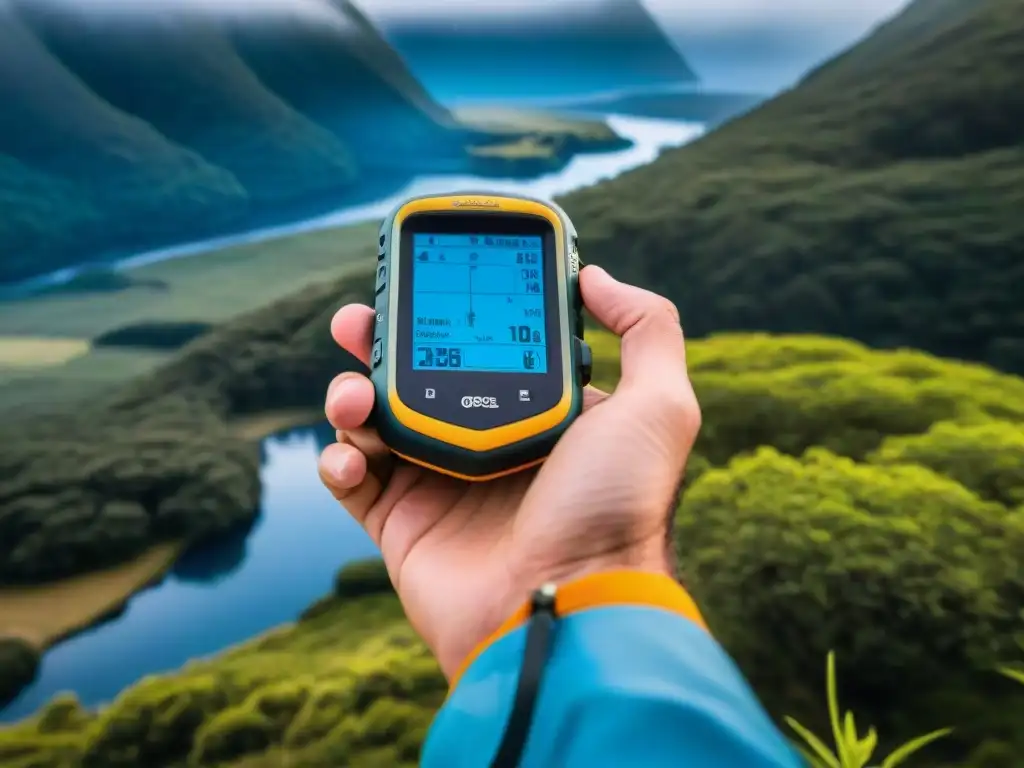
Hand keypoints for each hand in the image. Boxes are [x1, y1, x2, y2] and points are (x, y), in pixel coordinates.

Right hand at [319, 265, 701, 677]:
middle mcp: (487, 446)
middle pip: (416, 378)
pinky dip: (338, 457)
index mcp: (537, 415)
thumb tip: (596, 277)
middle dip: (379, 344)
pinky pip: (352, 480)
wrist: (566, 602)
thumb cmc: (615, 507)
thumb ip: (647, 329)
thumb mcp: (659, 406)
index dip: (448, 317)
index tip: (422, 285)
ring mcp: (441, 486)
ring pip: (376, 421)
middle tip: (356, 322)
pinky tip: (352, 453)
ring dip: (350, 395)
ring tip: (353, 394)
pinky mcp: (403, 527)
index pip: (482, 351)